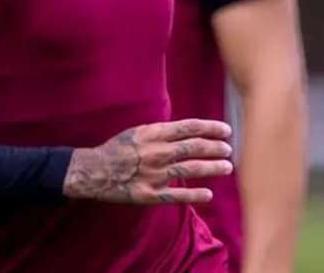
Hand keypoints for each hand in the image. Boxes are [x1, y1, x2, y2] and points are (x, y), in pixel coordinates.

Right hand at [63, 119, 233, 204]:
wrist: (94, 171)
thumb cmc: (118, 149)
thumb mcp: (139, 132)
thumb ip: (163, 132)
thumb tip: (189, 130)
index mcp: (154, 134)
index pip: (190, 127)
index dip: (211, 128)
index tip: (226, 130)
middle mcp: (156, 152)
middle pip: (194, 147)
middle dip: (216, 148)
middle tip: (229, 149)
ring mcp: (154, 174)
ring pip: (191, 169)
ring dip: (212, 168)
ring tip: (227, 167)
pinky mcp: (149, 195)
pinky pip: (177, 196)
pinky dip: (195, 195)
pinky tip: (208, 194)